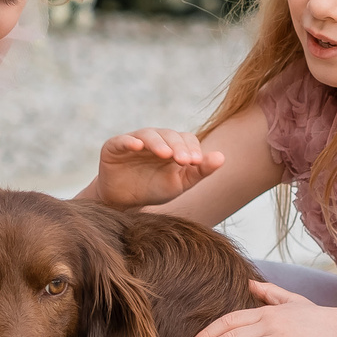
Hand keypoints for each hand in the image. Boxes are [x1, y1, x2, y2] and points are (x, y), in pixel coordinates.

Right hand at [96, 127, 224, 207]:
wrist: (123, 202)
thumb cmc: (154, 189)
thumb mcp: (180, 184)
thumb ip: (200, 171)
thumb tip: (222, 157)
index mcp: (172, 145)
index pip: (186, 139)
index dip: (192, 148)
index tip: (196, 163)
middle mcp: (154, 139)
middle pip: (169, 135)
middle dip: (178, 147)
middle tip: (184, 160)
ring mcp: (134, 141)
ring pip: (148, 135)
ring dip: (158, 143)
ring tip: (166, 154)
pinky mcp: (114, 146)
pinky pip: (122, 140)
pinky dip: (130, 141)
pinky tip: (137, 146)